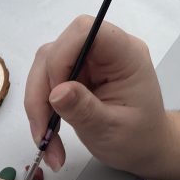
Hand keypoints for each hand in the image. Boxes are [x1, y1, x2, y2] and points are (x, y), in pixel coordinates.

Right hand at [24, 15, 170, 177]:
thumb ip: (84, 109)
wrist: (142, 147)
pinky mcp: (74, 76)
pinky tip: (48, 136)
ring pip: (44, 70)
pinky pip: (45, 85)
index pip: (84, 31)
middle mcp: (103, 52)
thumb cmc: (137, 138)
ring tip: (46, 141)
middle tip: (43, 132)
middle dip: (41, 92)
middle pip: (55, 52)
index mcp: (124, 55)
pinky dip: (40, 111)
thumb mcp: (111, 129)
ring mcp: (87, 63)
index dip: (61, 57)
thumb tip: (56, 91)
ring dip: (37, 106)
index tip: (56, 96)